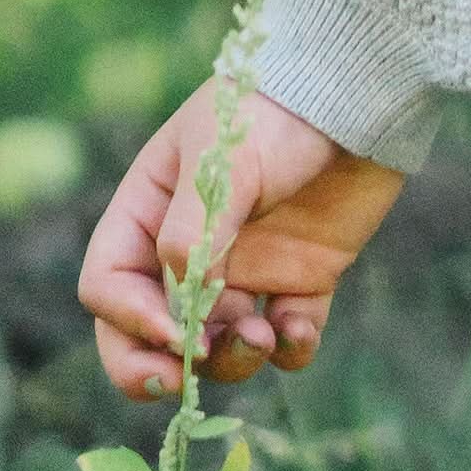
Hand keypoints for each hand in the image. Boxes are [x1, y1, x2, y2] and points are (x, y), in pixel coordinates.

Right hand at [78, 83, 405, 397]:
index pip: (109, 282)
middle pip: (147, 332)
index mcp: (153, 208)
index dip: (128, 318)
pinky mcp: (304, 277)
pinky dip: (289, 349)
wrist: (360, 89)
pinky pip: (286, 338)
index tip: (172, 329)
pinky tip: (299, 329)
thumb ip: (194, 231)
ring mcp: (249, 266)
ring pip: (218, 345)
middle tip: (183, 381)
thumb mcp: (222, 157)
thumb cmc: (278, 108)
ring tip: (261, 336)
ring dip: (232, 359)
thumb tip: (181, 303)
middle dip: (155, 366)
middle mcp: (193, 246)